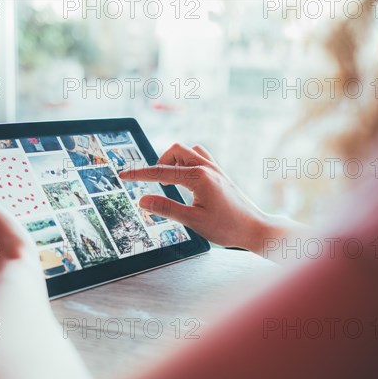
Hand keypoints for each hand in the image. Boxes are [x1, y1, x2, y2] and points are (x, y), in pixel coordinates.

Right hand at [119, 144, 292, 251]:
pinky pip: (199, 157)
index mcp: (198, 177)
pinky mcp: (219, 173)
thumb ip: (166, 208)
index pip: (161, 172)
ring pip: (187, 151)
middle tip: (157, 185)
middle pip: (175, 150)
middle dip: (160, 163)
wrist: (254, 228)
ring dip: (174, 161)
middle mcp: (207, 167)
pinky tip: (186, 181)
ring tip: (171, 183)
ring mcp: (215, 168)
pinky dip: (186, 163)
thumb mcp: (193, 221)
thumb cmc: (227, 227)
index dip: (139, 174)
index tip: (123, 175)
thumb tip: (142, 200)